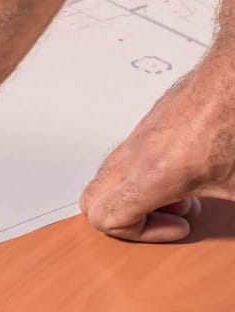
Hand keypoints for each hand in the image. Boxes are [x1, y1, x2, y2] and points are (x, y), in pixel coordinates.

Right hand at [81, 57, 234, 241]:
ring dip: (135, 194)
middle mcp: (135, 155)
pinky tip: (183, 170)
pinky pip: (123, 158)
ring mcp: (135, 138)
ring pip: (105, 178)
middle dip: (126, 217)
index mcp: (154, 175)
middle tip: (168, 214)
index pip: (107, 218)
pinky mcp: (144, 125)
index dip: (141, 234)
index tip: (178, 226)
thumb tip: (228, 219)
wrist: (233, 77)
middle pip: (91, 200)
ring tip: (179, 192)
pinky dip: (142, 174)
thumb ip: (221, 210)